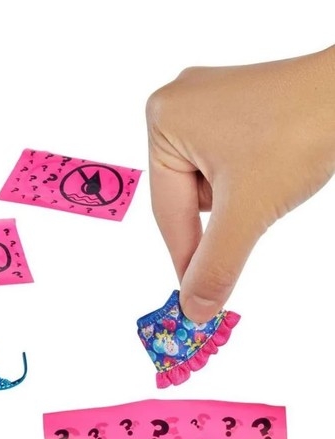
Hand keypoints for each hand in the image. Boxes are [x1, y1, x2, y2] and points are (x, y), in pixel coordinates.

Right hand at [146, 46, 334, 321]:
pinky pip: (220, 162)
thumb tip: (194, 310)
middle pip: (183, 195)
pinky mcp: (230, 104)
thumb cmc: (301, 133)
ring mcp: (204, 101)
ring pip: (203, 182)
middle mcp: (175, 104)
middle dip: (218, 217)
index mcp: (163, 119)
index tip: (195, 297)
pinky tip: (266, 170)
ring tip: (268, 180)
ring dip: (232, 199)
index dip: (186, 257)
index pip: (168, 210)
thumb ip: (215, 266)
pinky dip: (241, 181)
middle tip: (248, 224)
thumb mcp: (249, 211)